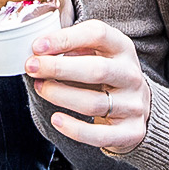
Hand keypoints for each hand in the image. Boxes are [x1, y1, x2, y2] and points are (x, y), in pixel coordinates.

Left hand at [27, 20, 150, 152]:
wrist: (137, 107)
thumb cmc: (106, 74)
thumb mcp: (97, 52)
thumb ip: (73, 47)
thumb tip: (40, 51)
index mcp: (122, 48)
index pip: (98, 35)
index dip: (66, 38)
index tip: (37, 46)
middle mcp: (131, 75)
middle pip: (96, 70)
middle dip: (58, 68)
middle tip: (32, 67)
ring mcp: (133, 104)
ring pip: (93, 102)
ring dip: (60, 95)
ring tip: (40, 88)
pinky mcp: (131, 132)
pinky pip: (99, 134)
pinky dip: (74, 129)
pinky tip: (56, 119)